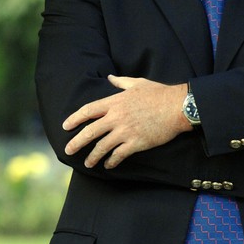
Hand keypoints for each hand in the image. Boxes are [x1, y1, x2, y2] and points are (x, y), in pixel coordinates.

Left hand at [62, 75, 188, 168]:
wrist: (177, 106)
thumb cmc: (158, 93)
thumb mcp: (137, 83)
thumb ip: (120, 82)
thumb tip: (110, 78)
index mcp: (114, 102)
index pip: (88, 111)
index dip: (74, 118)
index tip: (66, 126)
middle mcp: (116, 117)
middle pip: (90, 132)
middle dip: (76, 142)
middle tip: (68, 150)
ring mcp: (125, 131)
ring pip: (102, 147)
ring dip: (92, 156)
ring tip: (87, 163)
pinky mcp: (136, 143)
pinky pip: (118, 155)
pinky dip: (111, 162)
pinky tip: (108, 166)